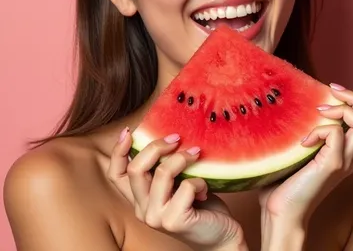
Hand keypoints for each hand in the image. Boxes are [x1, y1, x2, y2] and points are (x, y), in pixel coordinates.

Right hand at [107, 128, 245, 250]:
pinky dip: (199, 181)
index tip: (129, 131)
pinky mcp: (174, 221)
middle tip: (177, 138)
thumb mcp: (179, 184)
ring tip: (197, 155)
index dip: (118, 152)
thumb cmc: (201, 208)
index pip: (116, 175)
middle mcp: (142, 209)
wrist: (220, 237)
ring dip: (182, 159)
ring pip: (162, 174)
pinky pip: (186, 187)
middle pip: (136, 169)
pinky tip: (205, 189)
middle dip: (156, 146)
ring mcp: (156, 217)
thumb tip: (170, 136)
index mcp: (139, 199)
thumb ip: (168, 170)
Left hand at [259, 84, 352, 224]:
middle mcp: (350, 157)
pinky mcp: (333, 165)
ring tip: (320, 111)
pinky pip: (336, 133)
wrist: (282, 215)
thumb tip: (294, 107)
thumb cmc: (282, 187)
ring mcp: (345, 162)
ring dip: (343, 109)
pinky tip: (303, 141)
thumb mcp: (296, 153)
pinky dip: (320, 128)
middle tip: (332, 90)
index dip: (351, 103)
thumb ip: (303, 133)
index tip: (328, 94)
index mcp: (344, 154)